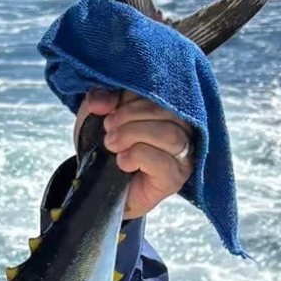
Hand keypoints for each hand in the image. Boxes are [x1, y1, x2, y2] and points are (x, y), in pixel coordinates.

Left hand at [74, 88, 193, 220]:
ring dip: (133, 135)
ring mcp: (182, 156)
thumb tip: (100, 102)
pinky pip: (163, 161)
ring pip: (170, 135)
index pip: (161, 92)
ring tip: (112, 145)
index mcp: (168, 109)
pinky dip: (137, 156)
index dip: (131, 96)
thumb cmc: (104, 150)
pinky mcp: (174, 179)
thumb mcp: (96, 116)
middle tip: (108, 129)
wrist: (98, 189)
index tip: (107, 110)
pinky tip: (122, 162)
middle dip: (130, 116)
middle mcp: (183, 130)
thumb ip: (101, 100)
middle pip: (168, 112)